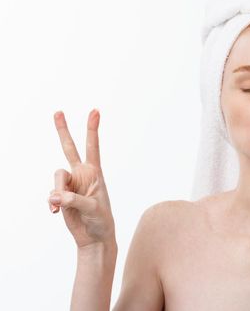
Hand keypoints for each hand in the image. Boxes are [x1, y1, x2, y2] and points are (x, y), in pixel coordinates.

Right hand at [48, 109, 115, 248]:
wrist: (93, 237)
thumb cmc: (101, 221)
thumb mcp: (93, 209)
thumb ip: (75, 200)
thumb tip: (55, 196)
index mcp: (95, 173)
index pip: (93, 147)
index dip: (92, 129)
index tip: (95, 111)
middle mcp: (82, 174)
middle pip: (69, 148)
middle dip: (63, 130)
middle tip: (58, 112)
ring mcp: (70, 184)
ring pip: (56, 177)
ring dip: (58, 191)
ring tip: (61, 206)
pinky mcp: (61, 196)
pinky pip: (51, 194)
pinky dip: (52, 203)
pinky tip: (57, 212)